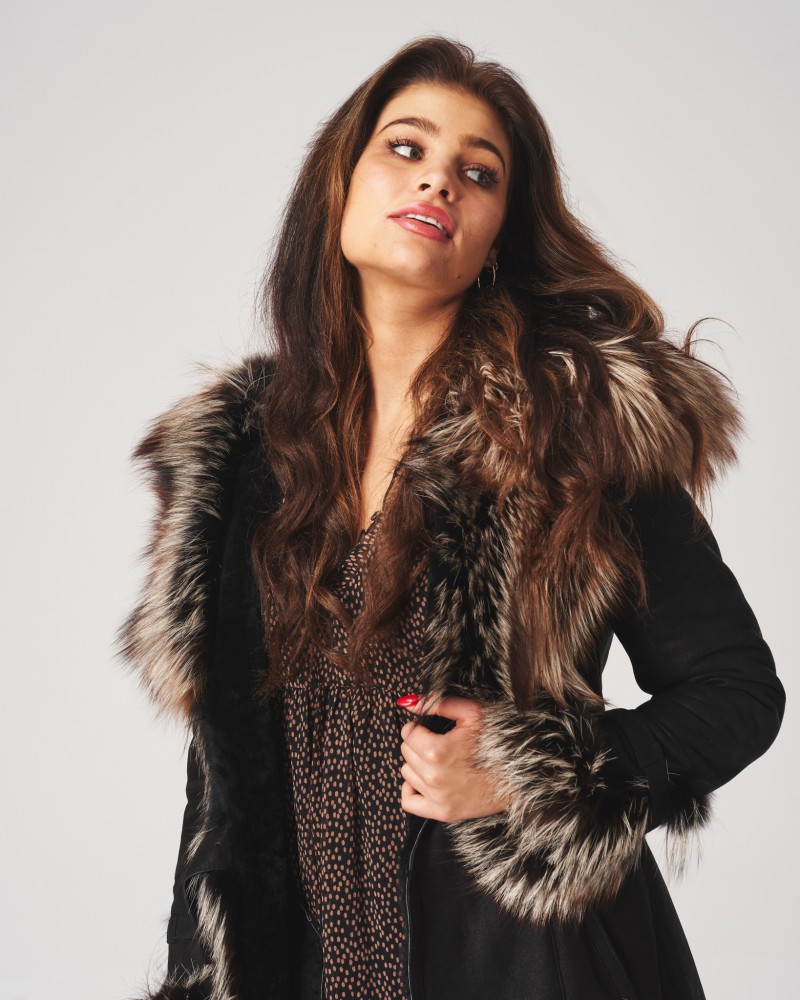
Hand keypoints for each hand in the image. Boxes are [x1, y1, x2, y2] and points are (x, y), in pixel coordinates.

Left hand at [398, 694, 512, 821]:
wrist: (522, 774)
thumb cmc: (498, 740)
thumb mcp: (471, 713)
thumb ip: (438, 704)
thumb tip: (407, 702)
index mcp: (437, 751)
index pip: (408, 732)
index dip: (421, 726)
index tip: (434, 729)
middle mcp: (433, 776)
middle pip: (406, 751)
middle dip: (419, 743)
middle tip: (441, 742)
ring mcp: (437, 797)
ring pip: (407, 773)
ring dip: (418, 764)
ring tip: (440, 760)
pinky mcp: (442, 813)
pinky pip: (409, 802)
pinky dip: (412, 789)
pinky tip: (426, 779)